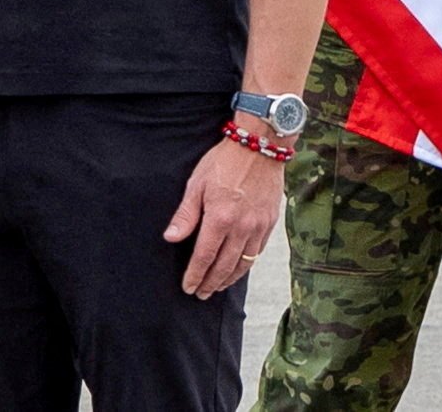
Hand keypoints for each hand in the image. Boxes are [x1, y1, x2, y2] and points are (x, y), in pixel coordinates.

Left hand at [163, 137, 283, 297]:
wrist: (259, 147)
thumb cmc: (224, 161)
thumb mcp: (197, 183)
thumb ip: (186, 214)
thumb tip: (171, 237)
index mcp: (220, 219)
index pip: (204, 257)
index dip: (195, 275)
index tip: (189, 287)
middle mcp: (241, 228)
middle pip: (225, 266)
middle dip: (211, 283)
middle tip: (201, 294)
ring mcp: (258, 227)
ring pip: (243, 263)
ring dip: (229, 279)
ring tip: (217, 287)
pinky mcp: (269, 223)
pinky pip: (258, 252)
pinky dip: (247, 264)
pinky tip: (239, 268)